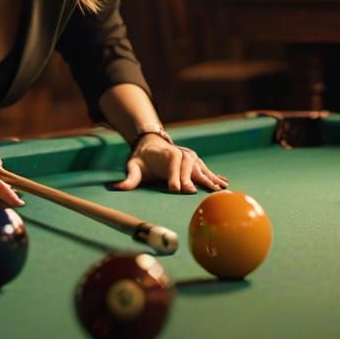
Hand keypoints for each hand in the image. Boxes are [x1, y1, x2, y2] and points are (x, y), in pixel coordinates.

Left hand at [111, 135, 227, 194]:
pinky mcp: (195, 163)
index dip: (174, 175)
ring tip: (217, 189)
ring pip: (199, 167)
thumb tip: (116, 187)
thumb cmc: (142, 159)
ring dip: (208, 178)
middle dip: (190, 178)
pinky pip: (206, 170)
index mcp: (165, 154)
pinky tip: (223, 184)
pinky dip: (214, 177)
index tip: (175, 189)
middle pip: (187, 165)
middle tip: (192, 192)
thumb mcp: (133, 166)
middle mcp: (180, 154)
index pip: (172, 162)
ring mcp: (189, 157)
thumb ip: (128, 178)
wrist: (152, 145)